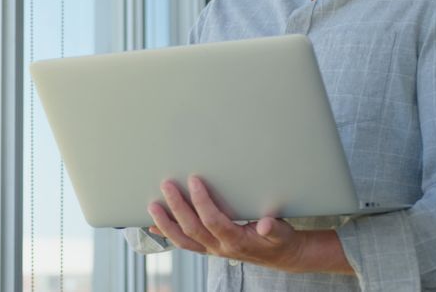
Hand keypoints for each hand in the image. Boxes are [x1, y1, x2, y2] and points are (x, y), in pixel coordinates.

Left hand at [147, 175, 352, 274]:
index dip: (202, 201)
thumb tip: (264, 224)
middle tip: (167, 185)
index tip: (194, 180)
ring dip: (166, 223)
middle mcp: (220, 247)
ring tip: (153, 206)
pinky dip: (167, 234)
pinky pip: (184, 242)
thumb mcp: (283, 233)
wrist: (280, 255)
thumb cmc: (279, 240)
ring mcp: (212, 249)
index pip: (213, 221)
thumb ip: (273, 228)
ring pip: (183, 239)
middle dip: (177, 206)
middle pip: (192, 228)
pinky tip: (153, 226)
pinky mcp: (208, 247)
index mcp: (236, 241)